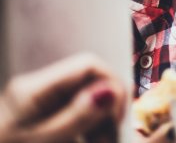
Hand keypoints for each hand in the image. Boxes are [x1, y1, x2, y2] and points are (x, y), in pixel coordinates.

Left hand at [0, 52, 127, 142]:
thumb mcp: (42, 141)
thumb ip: (76, 117)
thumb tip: (110, 90)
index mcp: (33, 89)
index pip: (89, 65)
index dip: (112, 85)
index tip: (118, 117)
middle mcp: (33, 90)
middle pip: (87, 84)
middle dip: (106, 109)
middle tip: (111, 139)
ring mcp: (32, 105)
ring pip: (81, 101)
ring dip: (96, 122)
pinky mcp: (32, 121)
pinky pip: (68, 115)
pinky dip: (82, 129)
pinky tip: (84, 142)